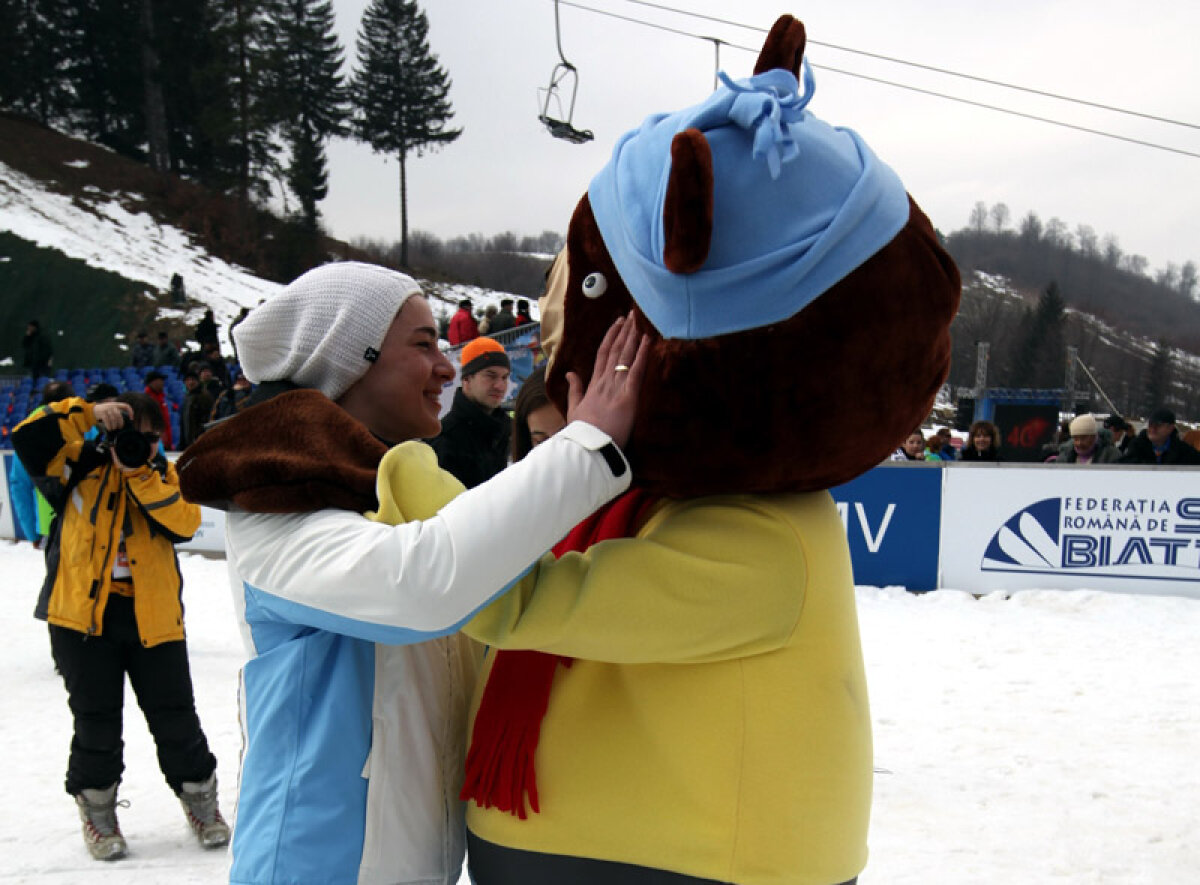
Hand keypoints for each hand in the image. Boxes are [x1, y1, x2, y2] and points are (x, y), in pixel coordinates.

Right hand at [94, 402, 132, 431]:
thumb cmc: (103, 411)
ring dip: (114, 426)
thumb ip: (117, 411)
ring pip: (114, 419)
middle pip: (119, 416)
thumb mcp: (110, 408)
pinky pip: (108, 421)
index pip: (126, 405)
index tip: (131, 418)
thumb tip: (123, 420)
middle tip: (120, 427)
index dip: (130, 411)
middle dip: (121, 423)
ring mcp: (107, 409)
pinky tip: (109, 429)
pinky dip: (109, 426)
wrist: (91, 410)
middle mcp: (112, 406)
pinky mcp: (102, 413)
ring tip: (114, 429)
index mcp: (115, 404)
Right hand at [566, 311, 650, 448]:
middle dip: (624, 331)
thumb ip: (574, 389)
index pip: (603, 354)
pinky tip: (648, 340)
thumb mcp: (574, 408)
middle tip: (632, 314)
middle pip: (615, 350)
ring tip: (639, 320)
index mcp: (593, 385)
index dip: (611, 337)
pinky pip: (637, 371)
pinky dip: (643, 354)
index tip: (617, 324)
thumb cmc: (582, 433)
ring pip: (625, 356)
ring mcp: (616, 388)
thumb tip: (570, 373)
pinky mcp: (628, 397)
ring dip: (633, 336)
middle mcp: (604, 382)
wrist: (588, 447)